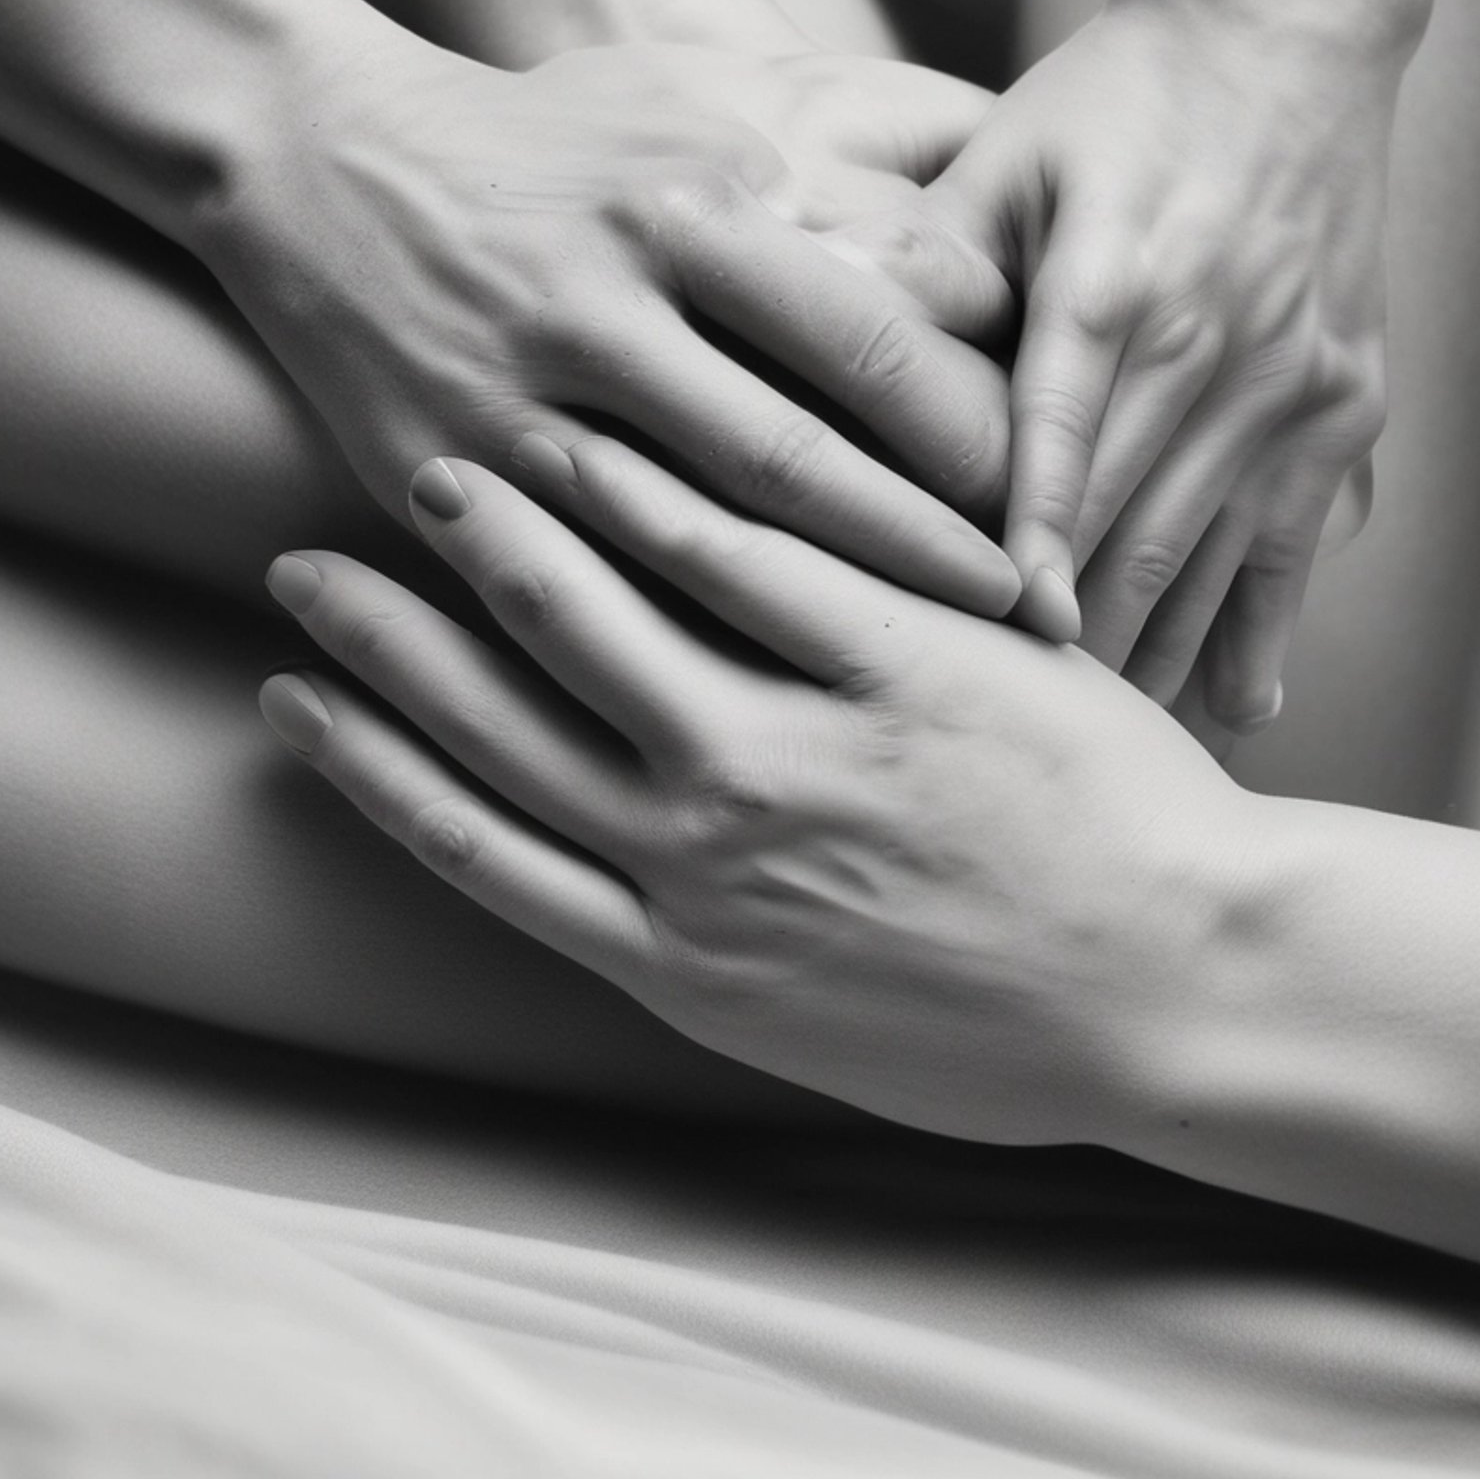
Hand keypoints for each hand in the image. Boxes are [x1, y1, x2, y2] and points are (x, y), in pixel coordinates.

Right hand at [197, 34, 1017, 615]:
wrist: (327, 155)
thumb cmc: (566, 136)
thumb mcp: (712, 85)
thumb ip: (866, 123)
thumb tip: (1011, 147)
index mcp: (698, 199)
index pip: (878, 345)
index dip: (982, 440)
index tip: (1053, 512)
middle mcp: (608, 297)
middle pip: (799, 462)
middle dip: (921, 559)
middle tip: (1023, 629)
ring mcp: (511, 391)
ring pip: (684, 540)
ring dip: (805, 625)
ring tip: (912, 688)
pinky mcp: (437, 468)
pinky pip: (567, 581)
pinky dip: (659, 642)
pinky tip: (746, 702)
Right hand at [255, 440, 1261, 1146]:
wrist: (1188, 995)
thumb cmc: (1015, 1032)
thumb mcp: (825, 1031)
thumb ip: (720, 956)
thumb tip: (646, 897)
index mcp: (678, 958)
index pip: (473, 843)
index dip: (368, 764)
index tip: (291, 698)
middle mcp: (706, 859)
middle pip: (500, 725)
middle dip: (387, 641)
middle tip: (303, 564)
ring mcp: (798, 761)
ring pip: (602, 632)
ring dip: (501, 550)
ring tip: (434, 474)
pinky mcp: (901, 676)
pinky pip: (756, 574)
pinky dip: (668, 509)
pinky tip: (610, 447)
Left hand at [918, 0, 1429, 726]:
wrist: (1289, 27)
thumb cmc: (1111, 98)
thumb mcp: (1002, 158)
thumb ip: (929, 269)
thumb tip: (825, 358)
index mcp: (1113, 287)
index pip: (1051, 457)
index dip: (1012, 570)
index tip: (977, 664)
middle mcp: (1212, 349)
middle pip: (1123, 540)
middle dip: (1057, 654)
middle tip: (982, 747)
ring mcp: (1289, 387)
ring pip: (1204, 565)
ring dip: (1145, 667)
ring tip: (1083, 763)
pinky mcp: (1343, 406)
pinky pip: (1296, 550)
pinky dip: (1261, 637)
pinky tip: (1236, 719)